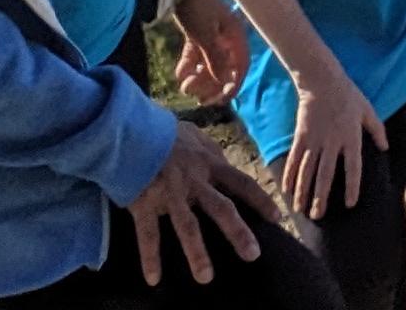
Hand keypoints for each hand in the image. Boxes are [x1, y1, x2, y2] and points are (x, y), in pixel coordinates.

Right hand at [129, 123, 271, 286]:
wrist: (129, 127)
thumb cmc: (163, 132)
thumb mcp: (194, 136)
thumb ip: (210, 151)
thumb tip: (223, 161)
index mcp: (208, 164)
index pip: (241, 183)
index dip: (260, 200)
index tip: (277, 218)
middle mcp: (193, 180)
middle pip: (221, 208)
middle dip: (238, 232)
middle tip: (253, 255)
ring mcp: (169, 193)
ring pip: (187, 226)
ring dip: (197, 253)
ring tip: (206, 277)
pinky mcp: (144, 202)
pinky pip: (148, 234)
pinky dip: (150, 257)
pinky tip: (154, 278)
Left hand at [171, 0, 248, 105]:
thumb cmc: (196, 8)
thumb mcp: (205, 34)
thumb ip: (215, 59)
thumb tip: (225, 82)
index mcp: (235, 36)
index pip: (240, 66)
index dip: (233, 84)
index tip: (222, 100)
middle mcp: (226, 38)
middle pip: (223, 69)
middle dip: (211, 85)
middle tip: (198, 99)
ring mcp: (211, 36)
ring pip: (208, 65)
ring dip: (198, 79)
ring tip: (185, 86)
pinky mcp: (196, 35)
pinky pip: (195, 57)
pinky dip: (188, 67)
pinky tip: (179, 74)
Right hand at [281, 64, 384, 218]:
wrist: (321, 80)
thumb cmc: (348, 95)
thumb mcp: (368, 110)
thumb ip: (377, 130)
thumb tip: (385, 148)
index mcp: (351, 137)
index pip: (353, 167)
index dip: (352, 186)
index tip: (350, 204)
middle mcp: (331, 141)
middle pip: (325, 174)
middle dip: (320, 197)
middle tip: (317, 216)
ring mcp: (314, 139)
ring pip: (306, 171)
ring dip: (302, 191)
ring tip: (299, 210)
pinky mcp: (300, 136)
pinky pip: (294, 159)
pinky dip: (289, 175)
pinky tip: (286, 190)